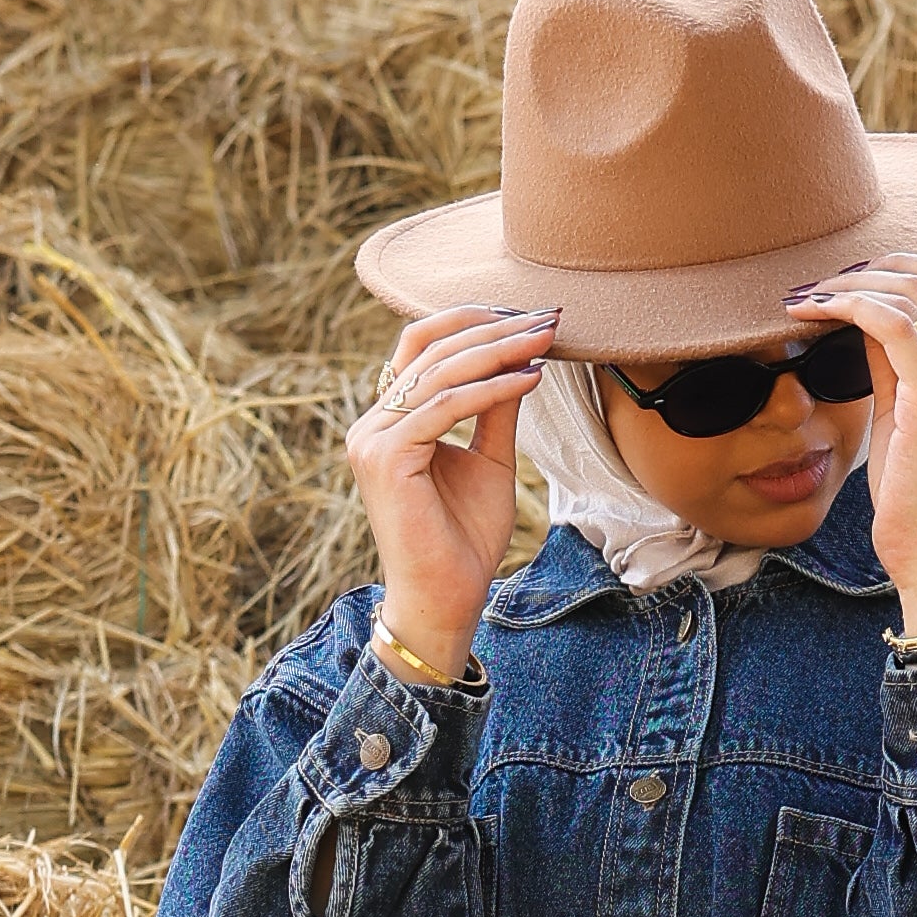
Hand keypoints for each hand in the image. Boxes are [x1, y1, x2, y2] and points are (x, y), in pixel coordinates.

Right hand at [345, 304, 556, 677]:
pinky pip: (445, 407)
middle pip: (429, 348)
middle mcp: (371, 424)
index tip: (529, 318)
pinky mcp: (386, 459)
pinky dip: (491, 389)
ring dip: (498, 351)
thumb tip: (522, 357)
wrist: (447, 598)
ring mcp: (372, 440)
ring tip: (544, 340)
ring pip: (438, 372)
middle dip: (492, 329)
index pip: (422, 346)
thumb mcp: (490, 460)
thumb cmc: (465, 539)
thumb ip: (496, 409)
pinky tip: (531, 379)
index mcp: (388, 420)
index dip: (473, 323)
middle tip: (544, 318)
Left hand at [780, 255, 916, 639]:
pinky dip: (847, 306)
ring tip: (804, 299)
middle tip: (814, 286)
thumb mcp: (904, 418)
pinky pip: (892, 323)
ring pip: (908, 293)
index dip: (892, 270)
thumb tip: (861, 319)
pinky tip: (812, 313)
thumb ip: (893, 366)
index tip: (841, 284)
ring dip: (847, 285)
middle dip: (865, 269)